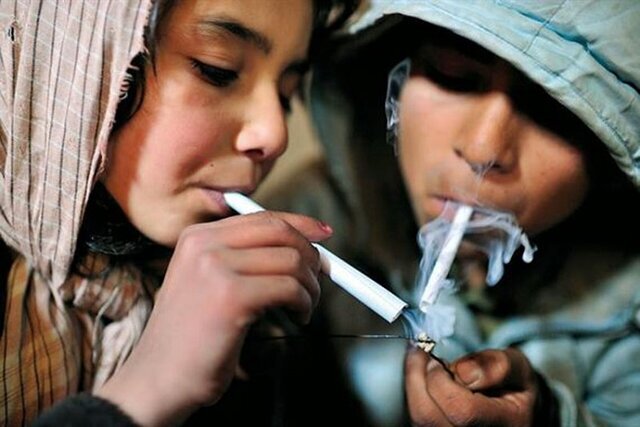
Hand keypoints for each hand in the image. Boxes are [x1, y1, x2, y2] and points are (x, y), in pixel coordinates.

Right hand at [97, 211, 330, 425]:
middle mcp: (204, 245)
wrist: (157, 379)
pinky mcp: (231, 296)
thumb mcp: (208, 283)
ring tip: (304, 307)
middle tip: (317, 281)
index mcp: (197, 237)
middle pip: (280, 232)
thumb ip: (245, 259)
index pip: (262, 218)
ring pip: (291, 260)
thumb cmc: (190, 337)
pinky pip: (289, 288)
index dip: (300, 224)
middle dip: (310, 255)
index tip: (324, 234)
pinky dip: (303, 303)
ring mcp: (215, 268)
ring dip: (310, 286)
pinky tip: (299, 318)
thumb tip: (303, 246)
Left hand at [405, 347, 554, 425]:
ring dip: (413, 386)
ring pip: (419, 420)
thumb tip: (463, 371)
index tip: (438, 360)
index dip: (442, 382)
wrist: (515, 410)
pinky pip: (418, 420)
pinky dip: (414, 395)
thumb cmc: (514, 387)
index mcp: (508, 424)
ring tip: (421, 364)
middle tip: (422, 356)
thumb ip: (497, 365)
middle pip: (430, 417)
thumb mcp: (518, 368)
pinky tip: (422, 379)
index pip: (462, 410)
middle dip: (418, 379)